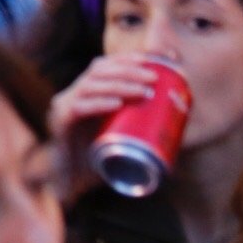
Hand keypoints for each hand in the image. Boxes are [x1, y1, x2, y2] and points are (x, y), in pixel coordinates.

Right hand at [48, 54, 167, 185]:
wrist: (72, 183)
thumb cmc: (101, 160)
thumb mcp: (124, 138)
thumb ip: (145, 130)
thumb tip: (182, 127)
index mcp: (86, 92)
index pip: (104, 65)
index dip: (127, 58)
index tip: (152, 60)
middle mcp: (72, 94)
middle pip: (98, 70)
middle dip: (128, 69)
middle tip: (153, 78)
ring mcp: (63, 107)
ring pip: (90, 85)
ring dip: (118, 84)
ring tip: (142, 91)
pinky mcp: (60, 123)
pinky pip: (78, 108)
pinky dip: (98, 104)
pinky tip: (116, 105)